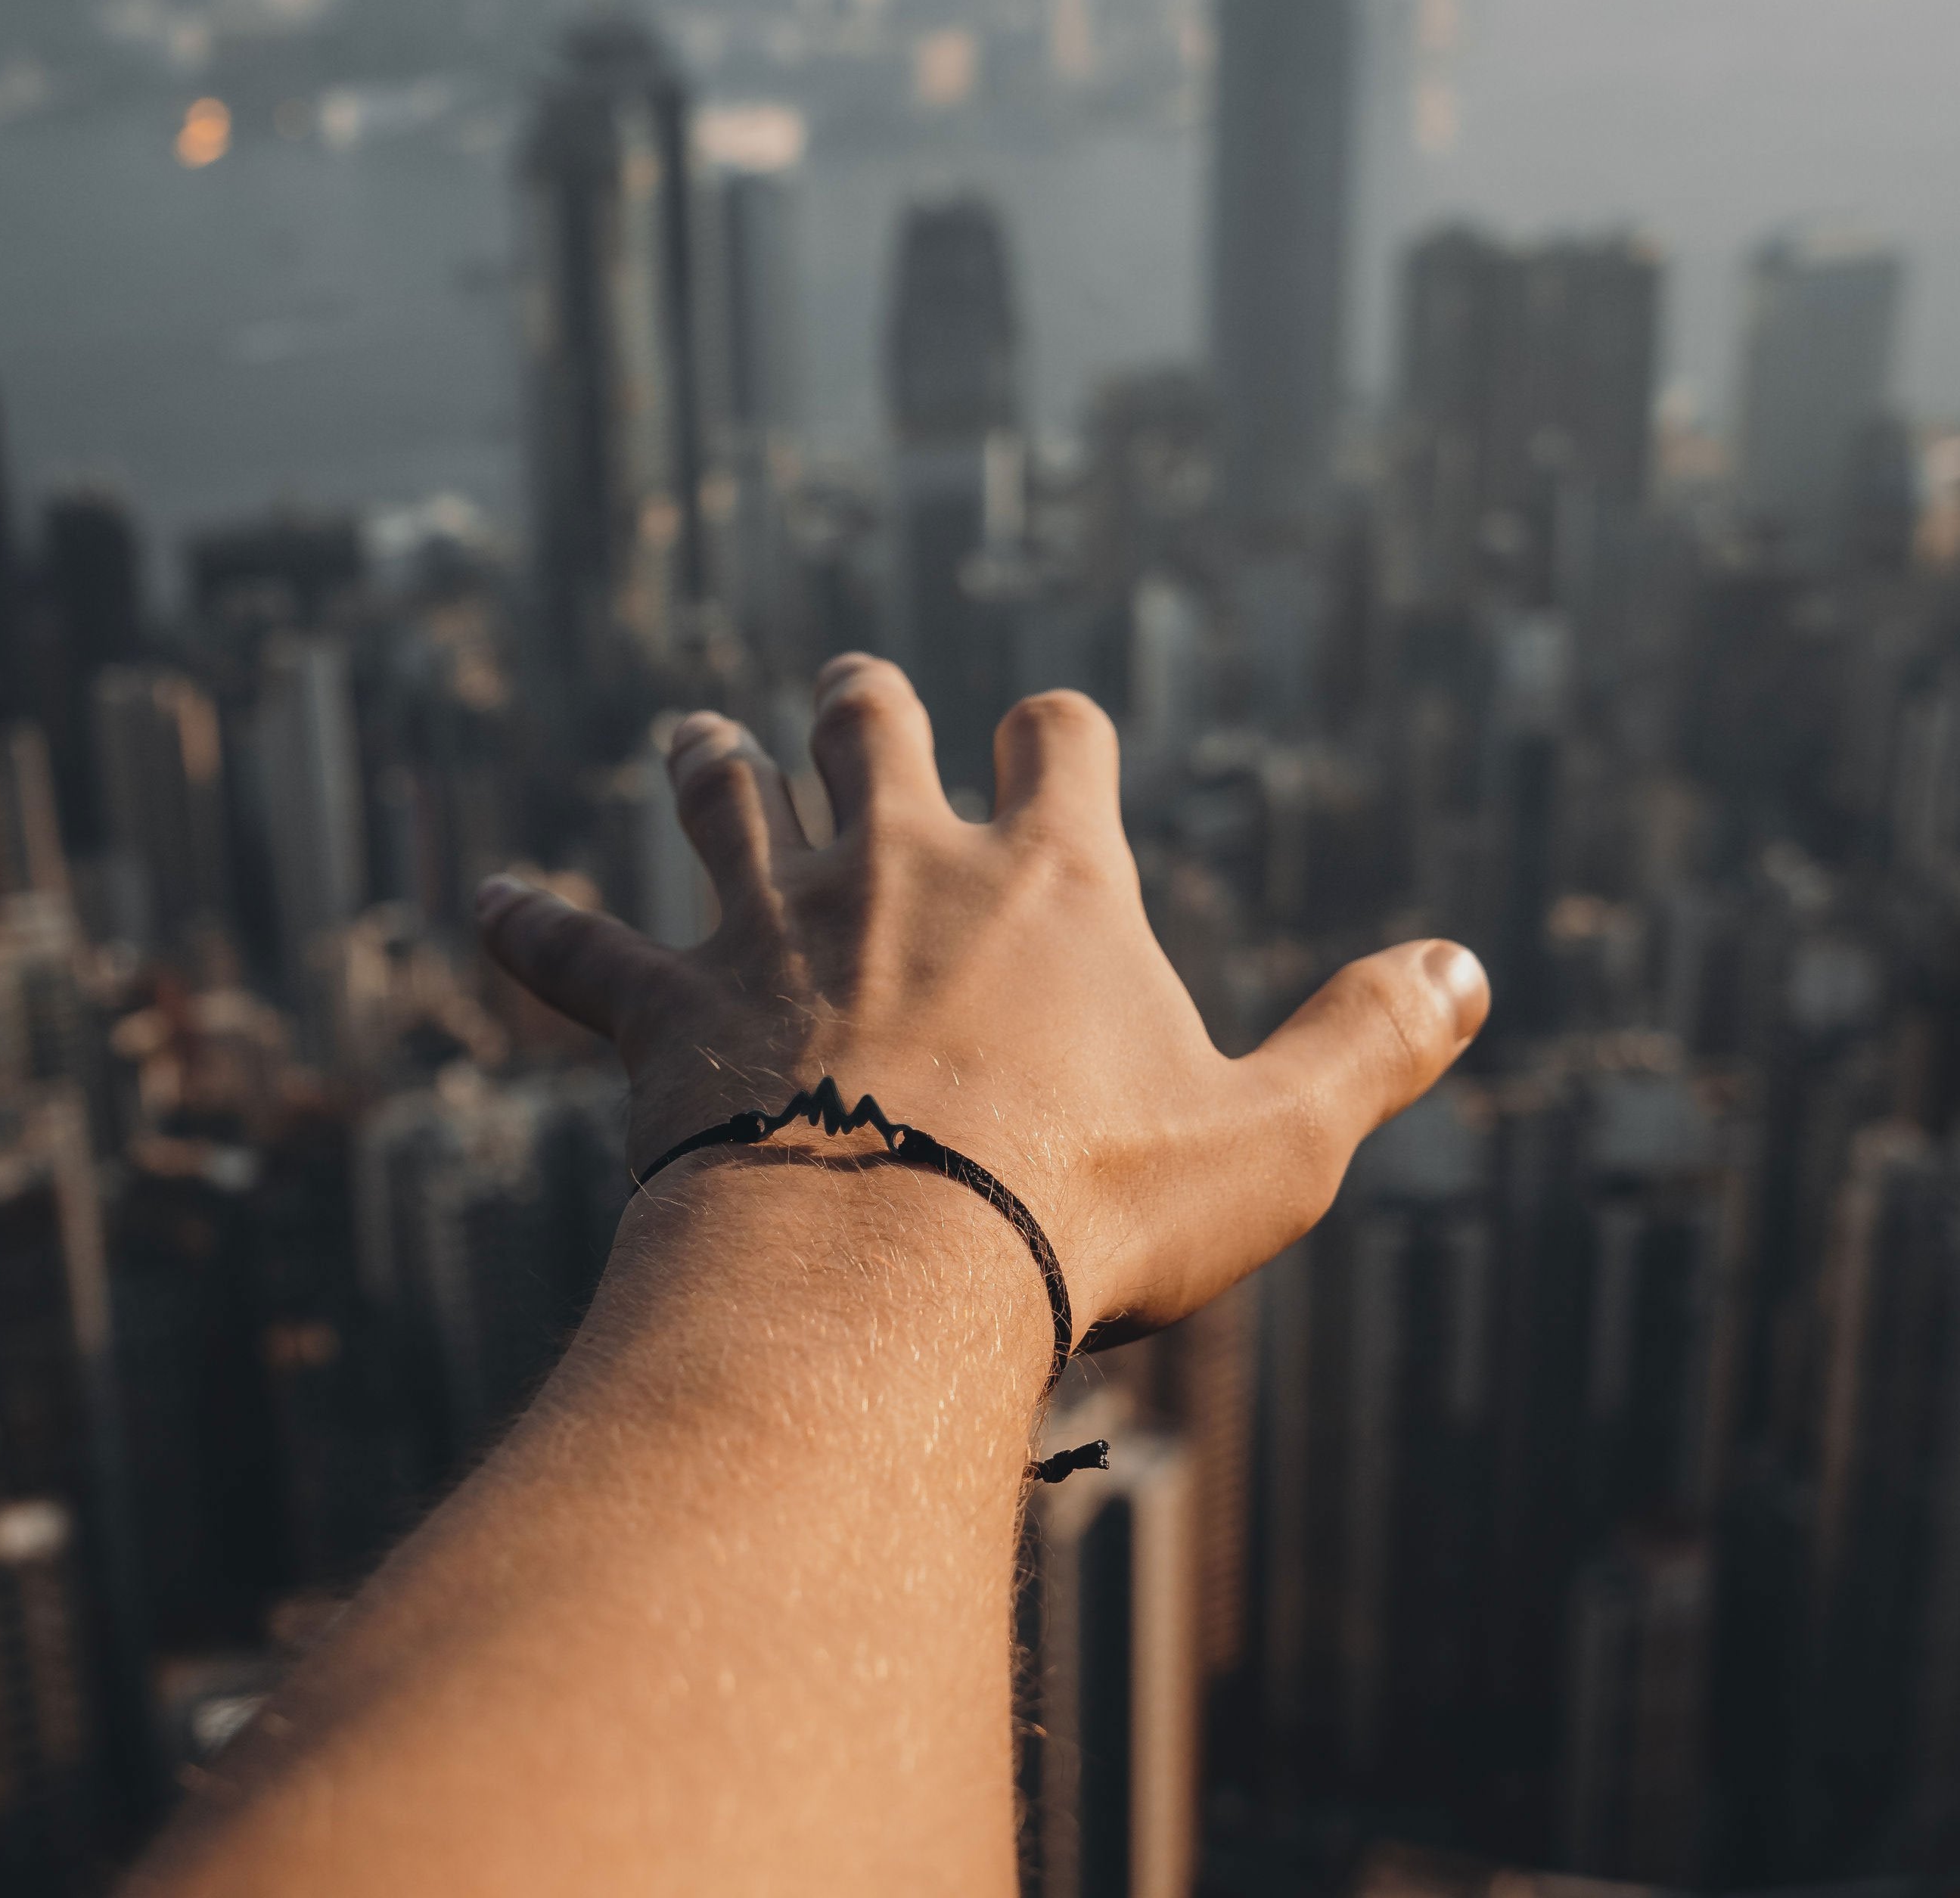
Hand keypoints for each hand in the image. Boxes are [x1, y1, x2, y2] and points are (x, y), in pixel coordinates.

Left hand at [477, 655, 1487, 1349]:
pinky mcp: (668, 1008)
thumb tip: (1473, 965)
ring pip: (726, 798)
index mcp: (1047, 880)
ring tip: (694, 735)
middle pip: (875, 729)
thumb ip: (1372, 1040)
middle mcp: (900, 867)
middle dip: (869, 705)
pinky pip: (579, 950)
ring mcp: (772, 925)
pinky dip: (533, 929)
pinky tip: (486, 909)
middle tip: (853, 691)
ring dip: (711, 762)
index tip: (1051, 737)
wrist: (887, 1267)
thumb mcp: (1276, 1137)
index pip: (1059, 742)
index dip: (1057, 733)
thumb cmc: (1094, 1204)